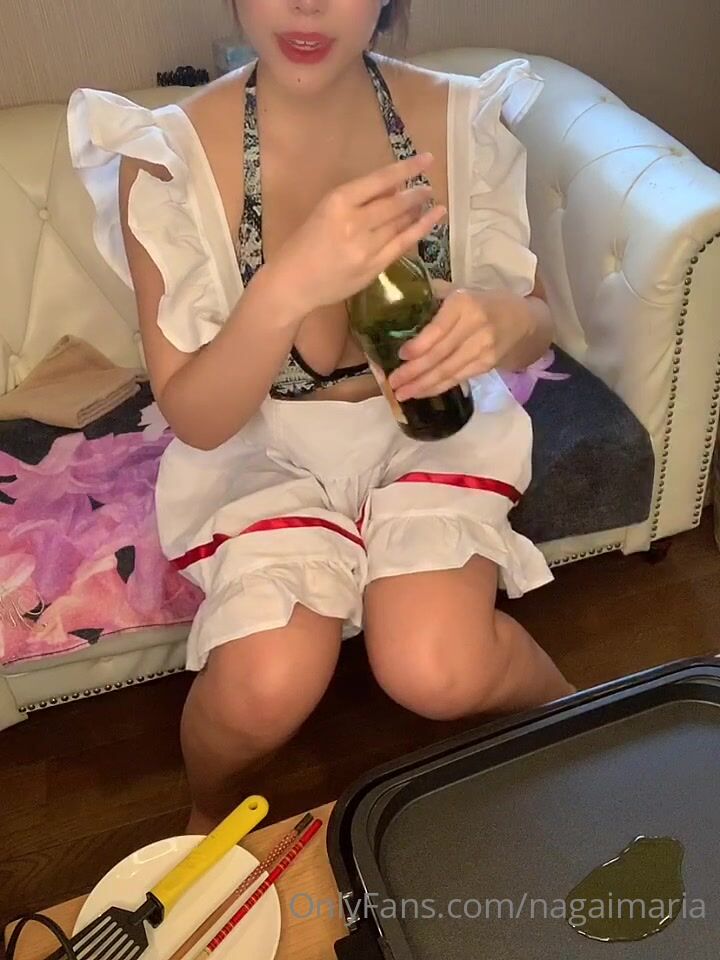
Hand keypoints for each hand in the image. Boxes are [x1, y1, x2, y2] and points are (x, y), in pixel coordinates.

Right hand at [269, 153, 445, 313]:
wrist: (293, 283)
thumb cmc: (304, 244)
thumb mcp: (325, 211)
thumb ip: (357, 201)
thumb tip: (392, 188)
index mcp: (337, 202)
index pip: (380, 181)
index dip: (407, 169)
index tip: (426, 160)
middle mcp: (353, 223)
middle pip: (394, 204)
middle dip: (416, 194)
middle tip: (428, 188)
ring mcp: (365, 248)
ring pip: (400, 224)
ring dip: (419, 212)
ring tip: (432, 204)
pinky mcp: (373, 268)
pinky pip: (401, 246)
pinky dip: (418, 232)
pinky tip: (430, 222)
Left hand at [388, 283, 532, 400]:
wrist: (522, 320)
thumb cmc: (483, 303)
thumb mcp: (462, 291)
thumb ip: (435, 296)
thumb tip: (400, 300)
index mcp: (465, 304)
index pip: (439, 329)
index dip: (420, 345)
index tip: (401, 355)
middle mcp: (475, 327)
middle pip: (441, 354)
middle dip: (414, 372)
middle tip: (392, 383)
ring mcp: (483, 349)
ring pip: (448, 371)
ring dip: (422, 385)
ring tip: (401, 394)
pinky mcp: (486, 365)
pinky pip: (457, 379)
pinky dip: (437, 388)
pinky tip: (421, 393)